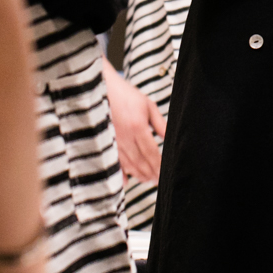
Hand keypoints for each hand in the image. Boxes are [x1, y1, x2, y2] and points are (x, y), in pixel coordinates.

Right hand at [102, 59, 164, 182]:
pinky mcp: (106, 143)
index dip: (159, 165)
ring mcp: (114, 142)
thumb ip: (160, 124)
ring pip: (128, 164)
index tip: (166, 173)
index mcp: (137, 127)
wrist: (102, 90)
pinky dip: (120, 174)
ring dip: (139, 175)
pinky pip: (113, 162)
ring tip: (148, 181)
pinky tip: (126, 182)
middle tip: (160, 182)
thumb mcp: (148, 106)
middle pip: (140, 161)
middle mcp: (125, 137)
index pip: (151, 151)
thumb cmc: (126, 96)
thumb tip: (170, 137)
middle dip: (151, 173)